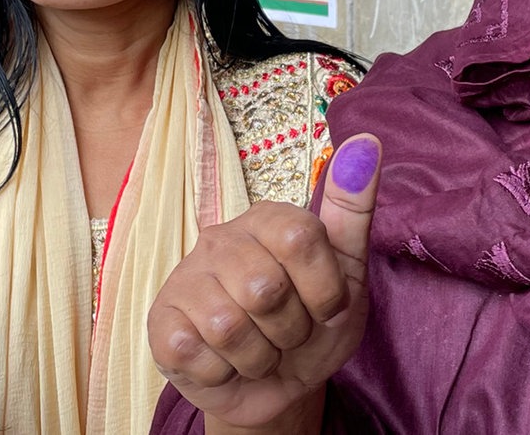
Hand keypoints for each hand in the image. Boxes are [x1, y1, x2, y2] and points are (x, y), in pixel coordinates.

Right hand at [148, 133, 380, 428]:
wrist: (277, 387)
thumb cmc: (314, 323)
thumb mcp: (348, 271)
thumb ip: (354, 207)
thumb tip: (368, 142)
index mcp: (269, 218)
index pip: (300, 238)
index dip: (324, 289)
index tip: (327, 307)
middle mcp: (223, 237)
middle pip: (266, 289)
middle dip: (290, 329)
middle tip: (287, 330)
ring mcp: (188, 275)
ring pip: (229, 327)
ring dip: (259, 356)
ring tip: (259, 348)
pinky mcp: (161, 320)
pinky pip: (195, 353)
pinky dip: (222, 372)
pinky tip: (225, 361)